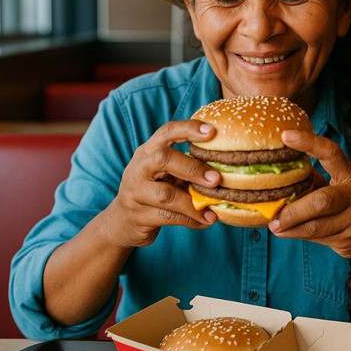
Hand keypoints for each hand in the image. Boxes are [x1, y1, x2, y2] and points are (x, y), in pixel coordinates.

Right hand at [102, 120, 220, 247]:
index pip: (166, 132)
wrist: (123, 222)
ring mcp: (135, 192)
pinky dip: (190, 219)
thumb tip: (228, 167)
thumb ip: (187, 168)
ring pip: (165, 194)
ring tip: (213, 209)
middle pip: (162, 158)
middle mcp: (139, 168)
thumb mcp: (166, 175)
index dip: (188, 129)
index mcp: (148, 152)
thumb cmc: (154, 192)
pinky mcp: (138, 215)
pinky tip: (206, 220)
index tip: (212, 131)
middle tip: (216, 179)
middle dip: (192, 168)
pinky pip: (168, 217)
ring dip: (193, 202)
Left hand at [268, 130, 350, 258]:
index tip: (285, 136)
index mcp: (349, 174)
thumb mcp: (336, 185)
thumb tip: (275, 175)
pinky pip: (317, 237)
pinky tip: (284, 232)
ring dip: (291, 226)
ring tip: (273, 225)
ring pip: (317, 225)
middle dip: (294, 210)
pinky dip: (297, 234)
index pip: (331, 153)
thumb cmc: (346, 203)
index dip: (308, 142)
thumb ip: (312, 180)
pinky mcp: (349, 238)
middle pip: (322, 200)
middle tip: (273, 213)